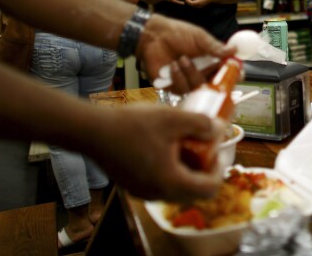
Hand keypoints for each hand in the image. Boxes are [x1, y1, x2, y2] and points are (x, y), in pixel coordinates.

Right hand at [92, 106, 223, 201]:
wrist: (91, 131)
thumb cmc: (131, 125)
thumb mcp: (173, 118)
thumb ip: (201, 125)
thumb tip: (219, 130)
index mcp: (171, 182)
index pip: (209, 189)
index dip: (219, 170)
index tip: (217, 151)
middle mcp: (157, 193)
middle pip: (193, 191)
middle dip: (203, 169)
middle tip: (204, 147)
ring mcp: (143, 192)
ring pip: (176, 188)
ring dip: (186, 169)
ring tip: (184, 143)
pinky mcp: (133, 185)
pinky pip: (160, 183)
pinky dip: (169, 169)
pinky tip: (165, 147)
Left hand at [136, 15, 233, 93]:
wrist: (153, 36)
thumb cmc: (177, 33)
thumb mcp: (199, 37)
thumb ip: (215, 47)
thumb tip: (234, 50)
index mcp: (212, 60)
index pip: (228, 72)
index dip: (234, 75)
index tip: (237, 73)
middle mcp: (202, 73)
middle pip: (215, 85)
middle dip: (211, 78)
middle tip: (206, 67)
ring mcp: (189, 81)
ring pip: (198, 89)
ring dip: (191, 73)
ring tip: (182, 59)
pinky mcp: (174, 87)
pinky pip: (181, 90)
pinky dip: (178, 77)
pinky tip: (172, 65)